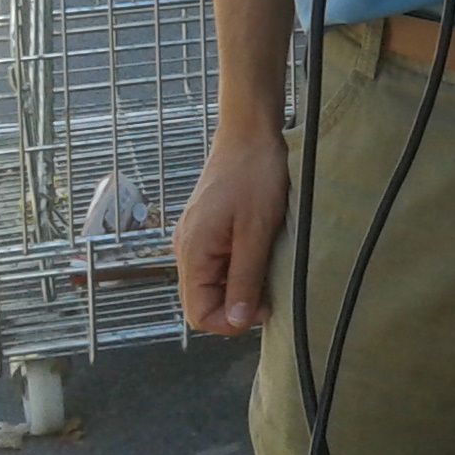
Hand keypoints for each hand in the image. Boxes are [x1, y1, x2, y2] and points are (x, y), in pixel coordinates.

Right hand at [173, 123, 287, 335]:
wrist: (249, 133)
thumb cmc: (254, 175)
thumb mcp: (255, 231)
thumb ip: (244, 278)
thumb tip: (235, 321)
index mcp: (192, 251)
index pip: (198, 314)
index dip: (230, 322)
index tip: (263, 307)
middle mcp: (186, 248)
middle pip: (202, 301)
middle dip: (235, 306)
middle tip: (269, 292)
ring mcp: (195, 238)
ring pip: (211, 284)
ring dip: (238, 286)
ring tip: (266, 268)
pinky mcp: (207, 229)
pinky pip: (217, 264)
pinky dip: (237, 269)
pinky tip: (259, 254)